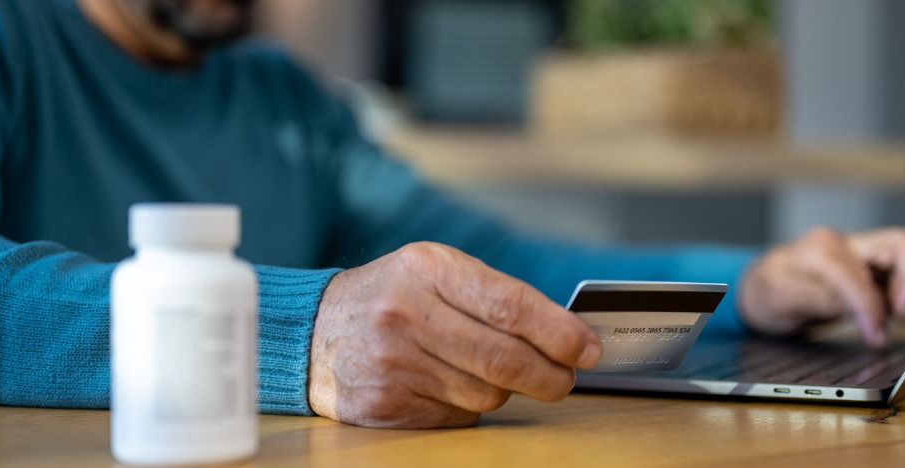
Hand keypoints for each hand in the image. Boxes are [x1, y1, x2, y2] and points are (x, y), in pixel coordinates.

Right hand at [307, 242, 601, 427]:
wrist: (316, 332)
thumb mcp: (435, 270)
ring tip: (486, 369)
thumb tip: (566, 334)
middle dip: (550, 375)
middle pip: (504, 360)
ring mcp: (393, 364)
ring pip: (486, 394)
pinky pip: (457, 417)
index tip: (588, 347)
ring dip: (503, 389)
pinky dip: (466, 405)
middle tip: (565, 378)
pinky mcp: (385, 406)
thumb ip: (494, 294)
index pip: (509, 305)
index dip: (559, 332)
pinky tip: (447, 383)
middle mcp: (407, 315)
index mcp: (426, 269)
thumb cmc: (393, 295)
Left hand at [738, 226, 904, 347]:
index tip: (876, 337)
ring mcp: (858, 250)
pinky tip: (891, 310)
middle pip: (902, 245)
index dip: (871, 310)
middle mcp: (842, 243)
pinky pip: (902, 268)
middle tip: (903, 315)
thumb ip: (818, 300)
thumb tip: (854, 306)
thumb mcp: (781, 300)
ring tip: (897, 314)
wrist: (759, 287)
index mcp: (818, 250)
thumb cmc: (767, 293)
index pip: (859, 276)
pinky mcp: (868, 264)